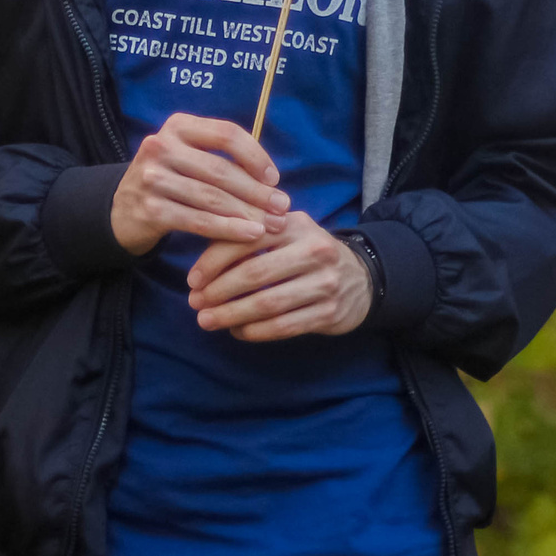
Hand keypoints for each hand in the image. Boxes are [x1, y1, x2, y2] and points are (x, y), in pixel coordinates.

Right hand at [112, 113, 290, 256]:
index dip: (255, 156)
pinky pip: (198, 221)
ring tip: (273, 224)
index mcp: (178, 126)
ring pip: (212, 198)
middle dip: (257, 192)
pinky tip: (250, 235)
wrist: (122, 210)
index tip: (274, 178)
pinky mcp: (151, 209)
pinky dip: (228, 229)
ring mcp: (153, 178)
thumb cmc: (170, 181)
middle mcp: (161, 146)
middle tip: (283, 208)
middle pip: (221, 170)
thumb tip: (272, 181)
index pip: (226, 134)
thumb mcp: (188, 156)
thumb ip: (222, 159)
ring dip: (248, 213)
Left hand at [183, 210, 370, 341]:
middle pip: (256, 273)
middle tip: (195, 303)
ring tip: (207, 321)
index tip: (193, 279)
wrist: (362, 278)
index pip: (247, 239)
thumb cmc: (307, 253)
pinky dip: (255, 331)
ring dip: (232, 315)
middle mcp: (314, 251)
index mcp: (296, 224)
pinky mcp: (329, 313)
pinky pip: (284, 326)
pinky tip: (237, 331)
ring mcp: (325, 283)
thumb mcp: (286, 233)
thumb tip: (203, 264)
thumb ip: (250, 237)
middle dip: (219, 291)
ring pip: (268, 303)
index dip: (214, 261)